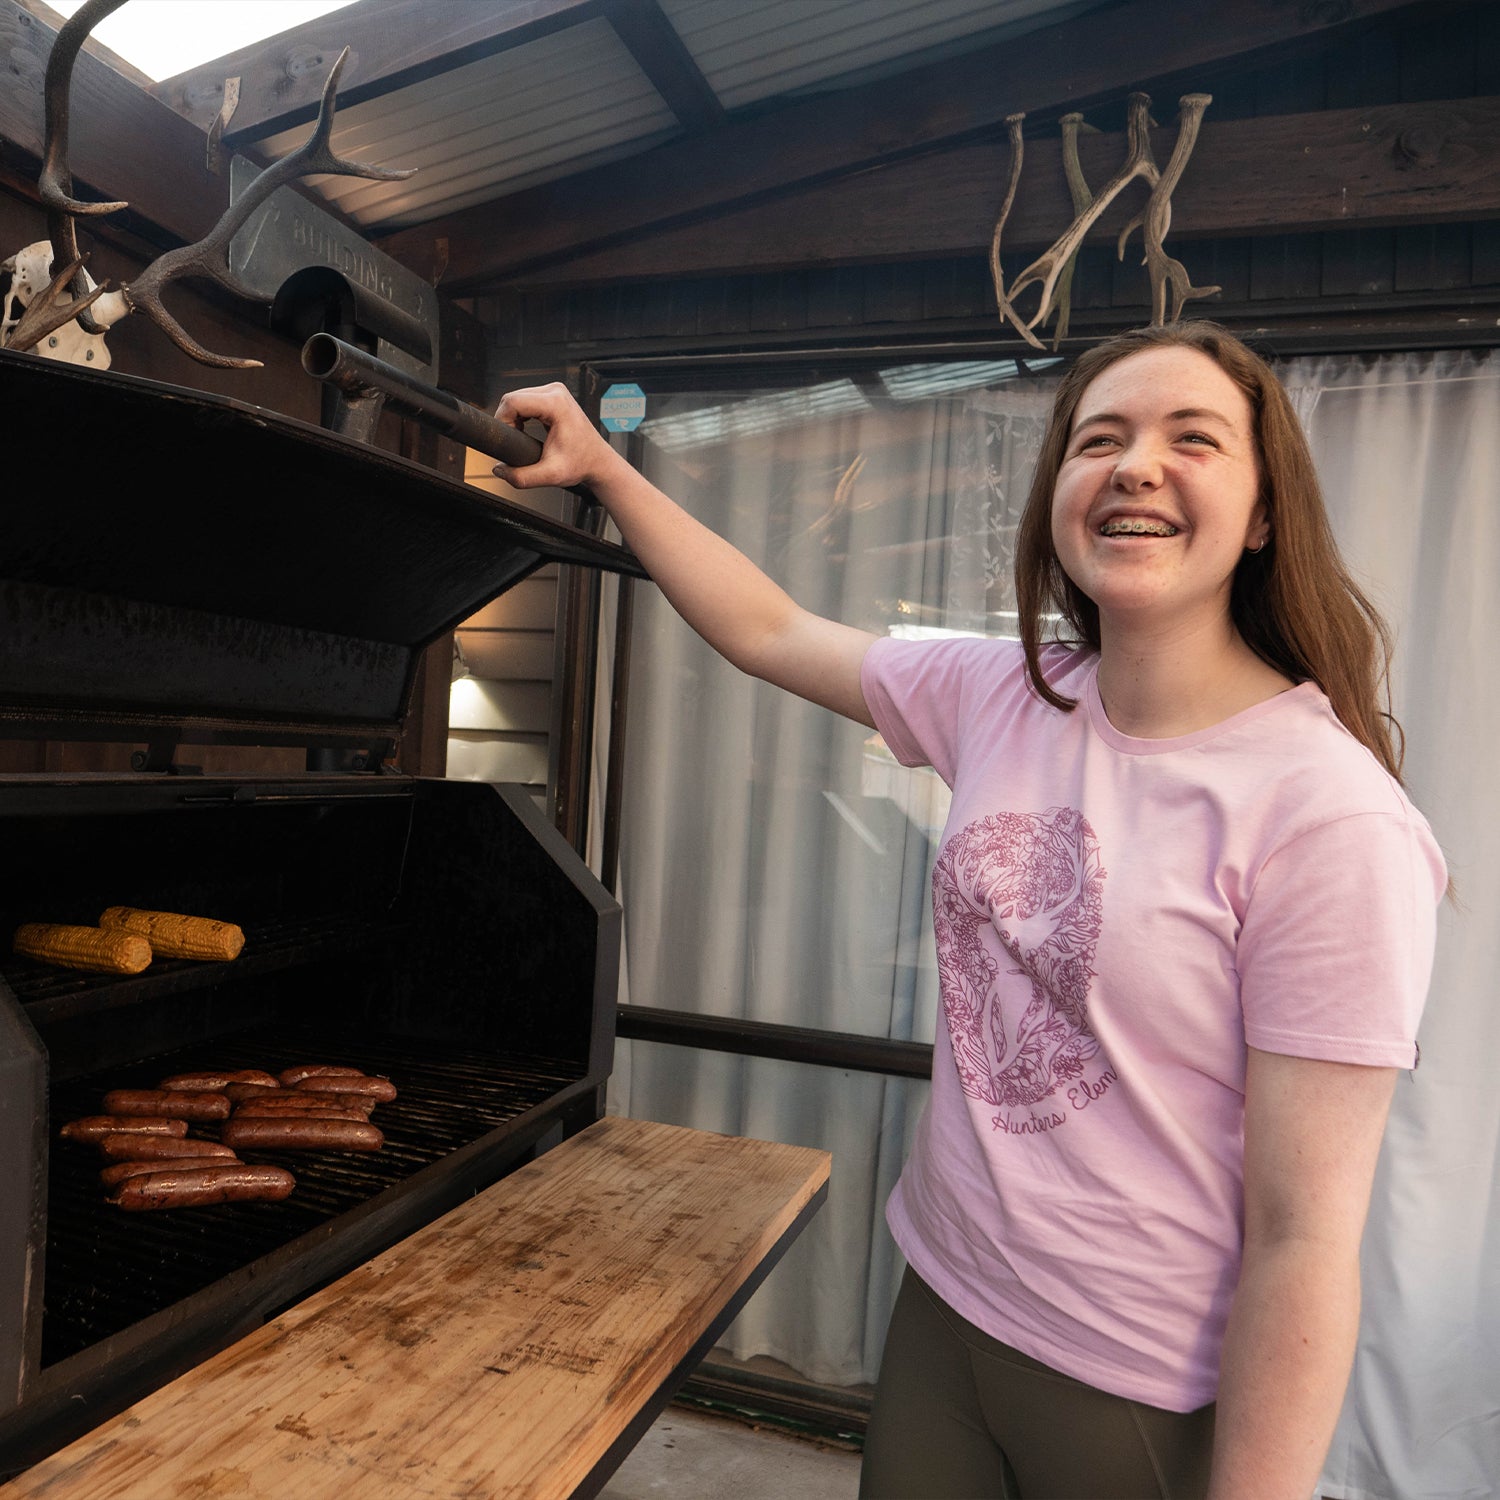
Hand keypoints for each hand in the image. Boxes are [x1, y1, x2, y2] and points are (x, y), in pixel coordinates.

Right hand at [492, 382, 618, 492]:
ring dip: (513, 418)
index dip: (502, 420)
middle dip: (507, 420)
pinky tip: (526, 429)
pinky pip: (526, 400)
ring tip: (521, 436)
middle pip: (513, 397)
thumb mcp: (550, 475)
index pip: (512, 401)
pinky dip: (520, 415)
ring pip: (517, 398)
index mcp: (556, 404)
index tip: (508, 438)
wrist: (598, 461)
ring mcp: (555, 392)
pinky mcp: (553, 396)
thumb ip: (522, 477)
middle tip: (515, 441)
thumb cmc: (582, 463)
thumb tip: (500, 471)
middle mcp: (556, 392)